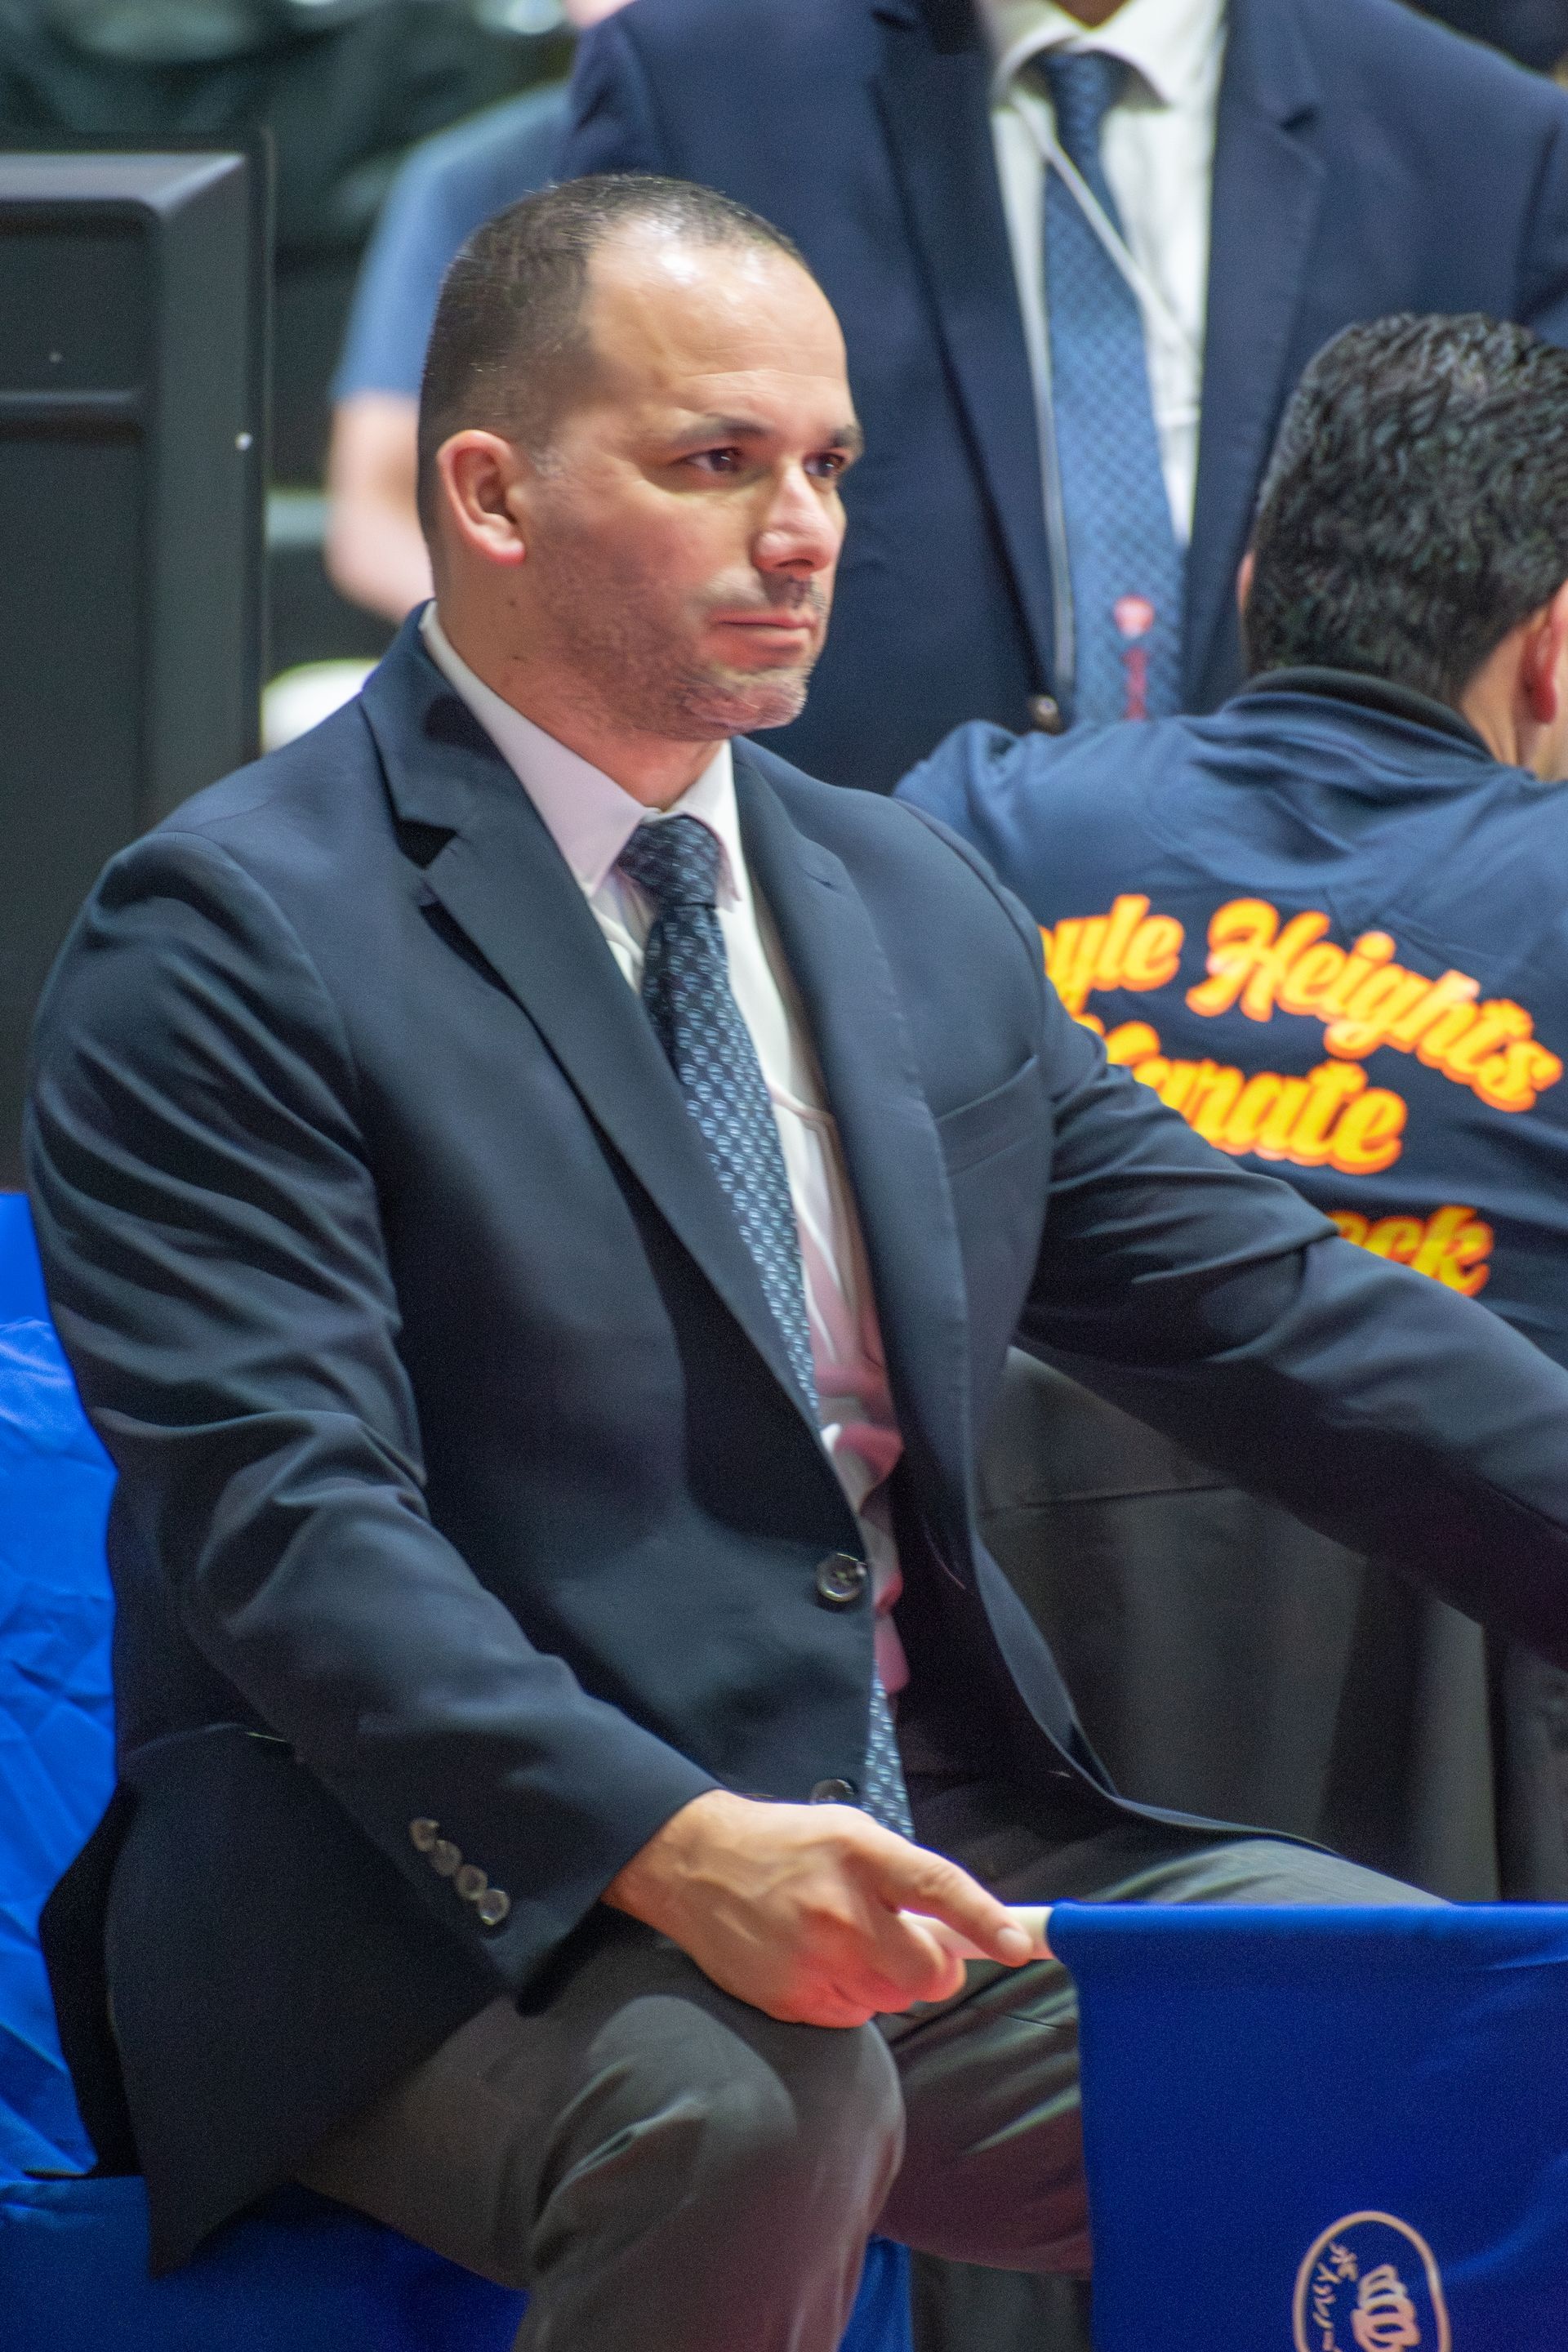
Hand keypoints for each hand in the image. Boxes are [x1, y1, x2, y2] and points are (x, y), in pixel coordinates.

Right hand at [602, 1789, 1035, 2026]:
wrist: (694, 1866)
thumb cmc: (785, 1845)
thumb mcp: (850, 1833)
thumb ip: (904, 1874)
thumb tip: (961, 1928)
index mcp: (859, 1854)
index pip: (937, 1889)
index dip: (984, 1920)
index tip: (1018, 1945)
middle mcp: (839, 1911)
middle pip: (925, 1974)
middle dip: (932, 1966)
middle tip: (910, 1942)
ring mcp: (812, 1963)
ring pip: (891, 2000)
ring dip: (885, 1979)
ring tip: (844, 1940)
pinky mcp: (791, 2001)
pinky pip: (853, 2016)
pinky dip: (849, 1996)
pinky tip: (816, 1960)